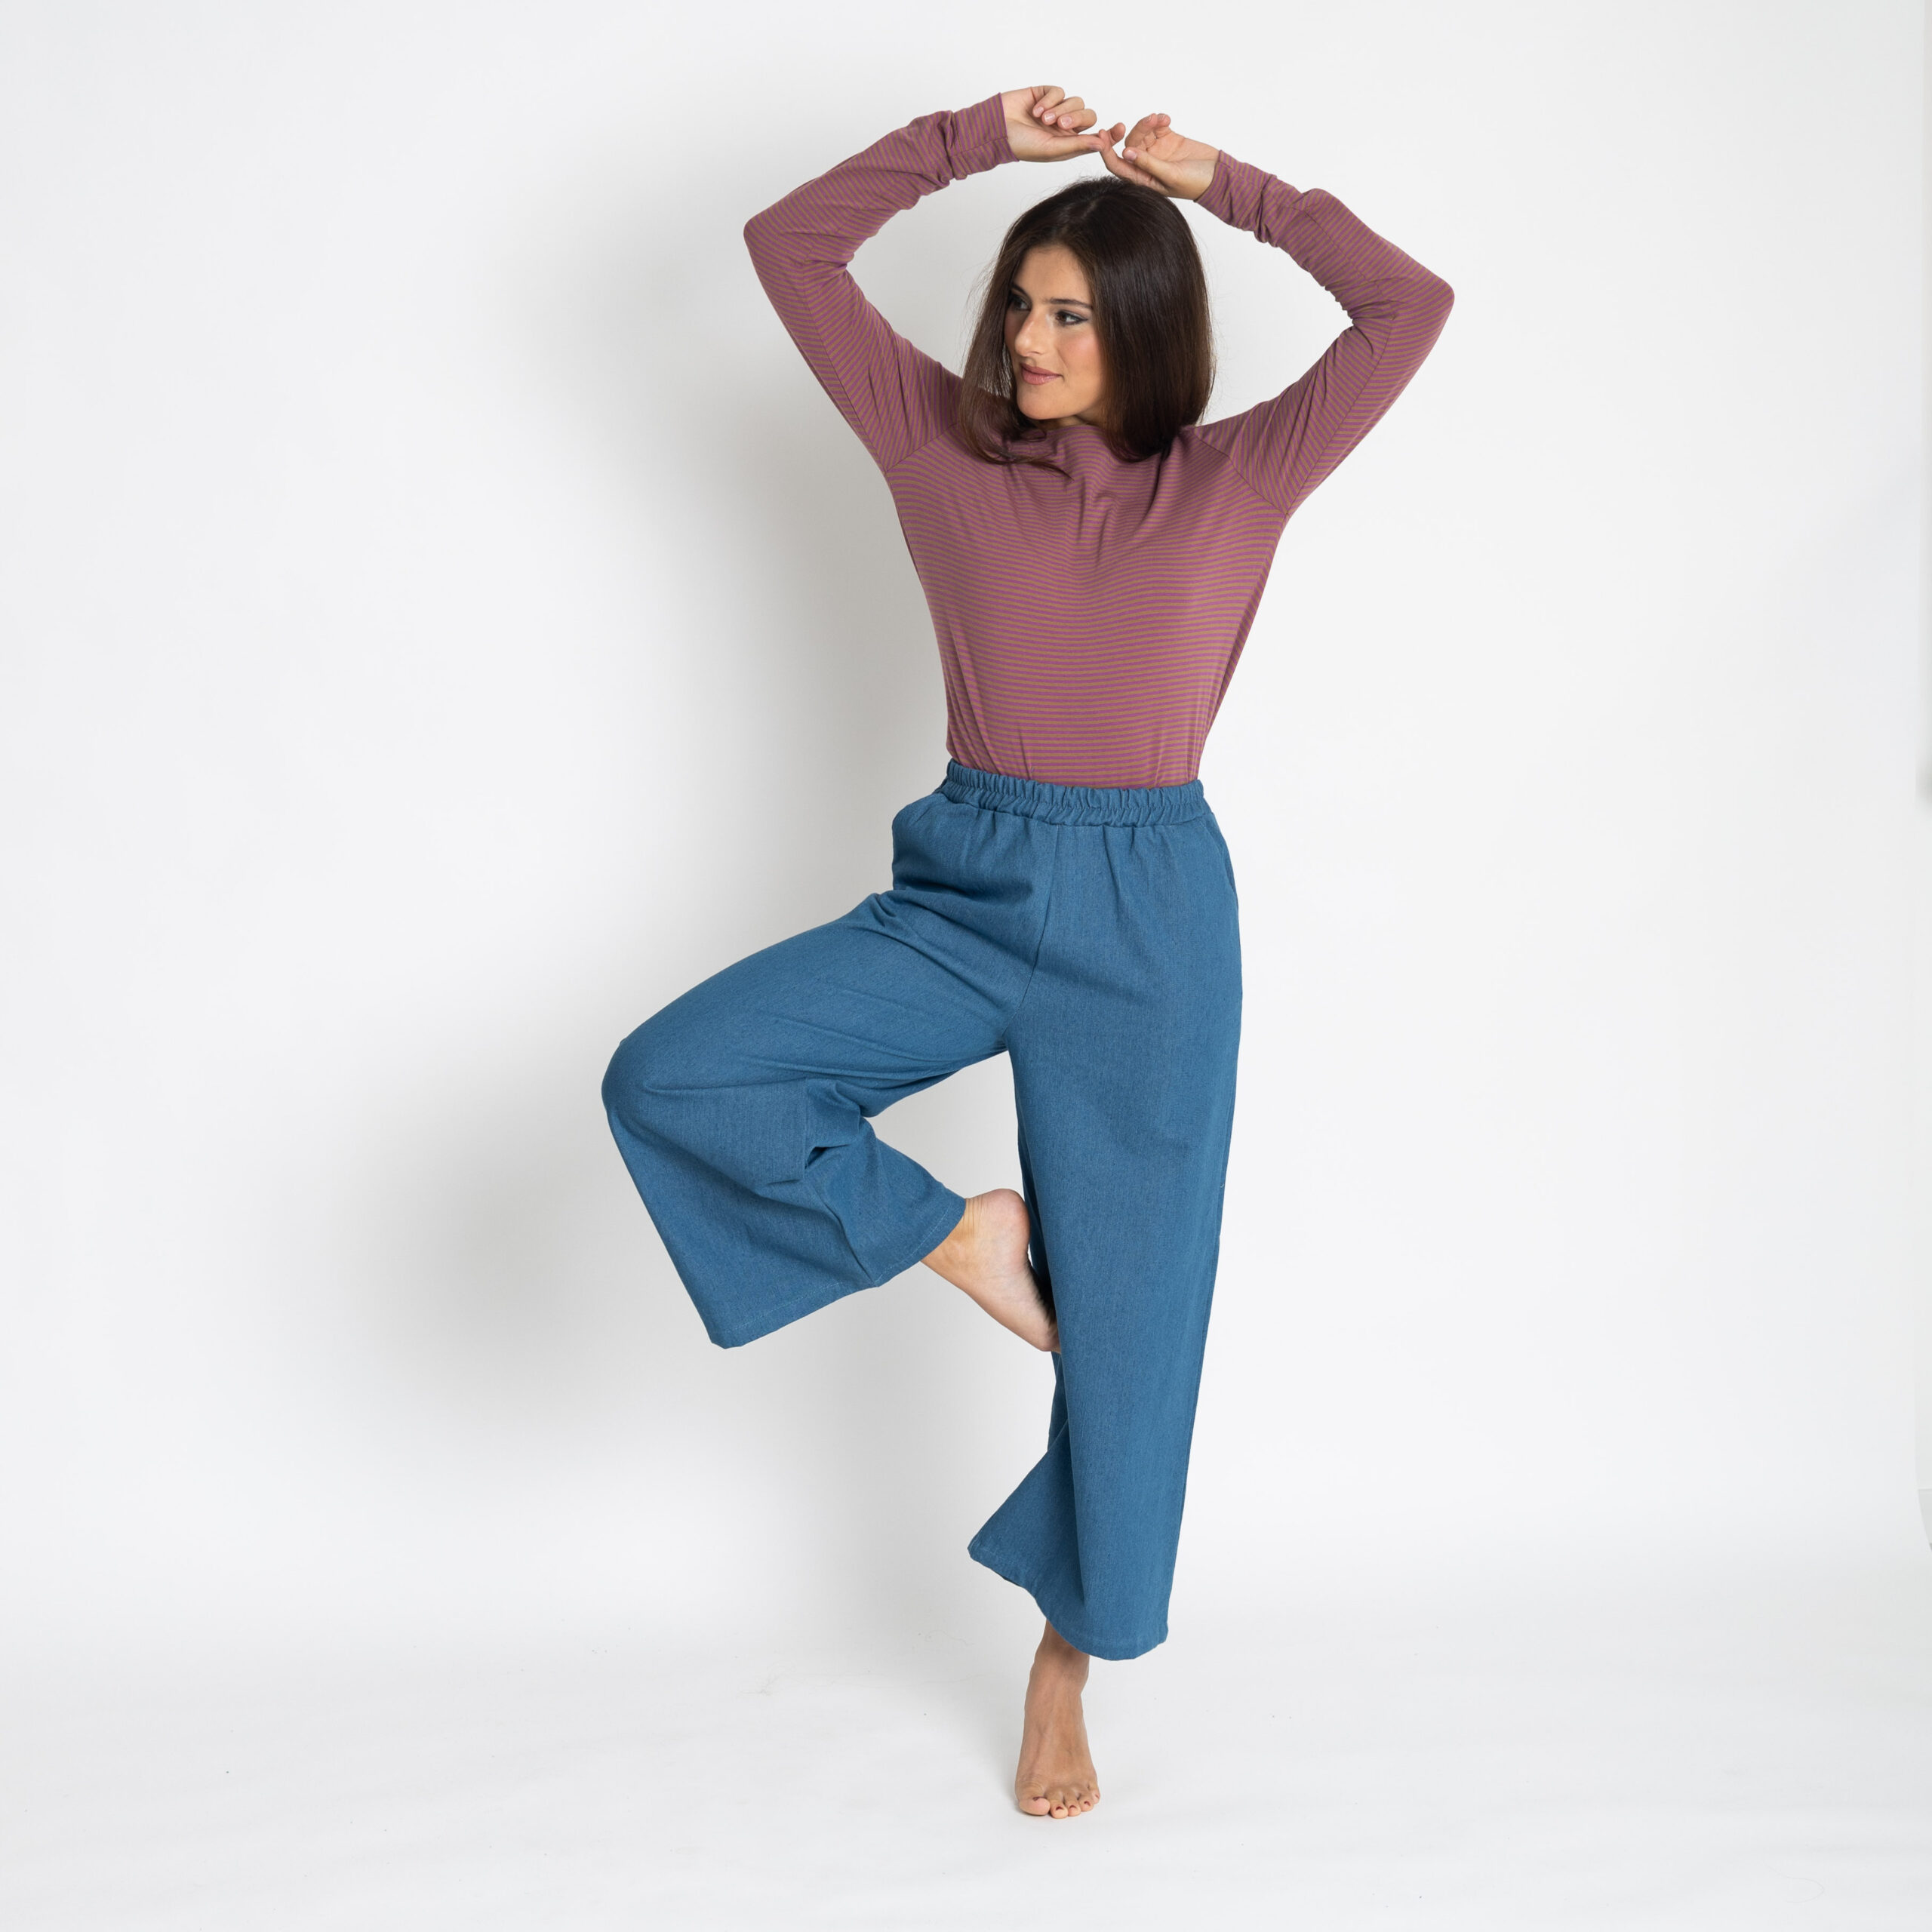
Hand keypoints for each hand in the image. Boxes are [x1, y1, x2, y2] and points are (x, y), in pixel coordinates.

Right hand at [1002, 85, 1123, 163]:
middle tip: (1060, 126)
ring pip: (1076, 102)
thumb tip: (1103, 144)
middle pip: (1089, 116)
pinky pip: (1059, 91)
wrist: (996, 129)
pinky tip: (1036, 109)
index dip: (1110, 133)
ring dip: (1060, 110)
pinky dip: (1050, 100)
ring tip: (1042, 119)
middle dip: (1076, 119)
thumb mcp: (1052, 149)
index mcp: (1070, 144)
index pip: (1097, 137)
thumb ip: (1078, 145)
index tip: (1119, 128)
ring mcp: (1057, 110)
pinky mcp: (1046, 94)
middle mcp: (1066, 128)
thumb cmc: (1021, 146)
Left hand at [1099, 113, 1218, 200]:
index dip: (1106, 151)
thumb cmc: (1196, 183)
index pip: (1117, 165)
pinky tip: (1167, 119)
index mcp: (1142, 179)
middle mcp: (1146, 166)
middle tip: (1147, 121)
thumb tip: (1126, 153)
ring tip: (1160, 119)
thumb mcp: (1170, 175)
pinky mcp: (1168, 140)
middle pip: (1130, 144)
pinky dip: (1159, 120)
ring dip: (1148, 123)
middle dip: (1134, 131)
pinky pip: (1156, 126)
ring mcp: (1157, 152)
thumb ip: (1148, 164)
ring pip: (1142, 133)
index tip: (1102, 134)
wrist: (1219, 175)